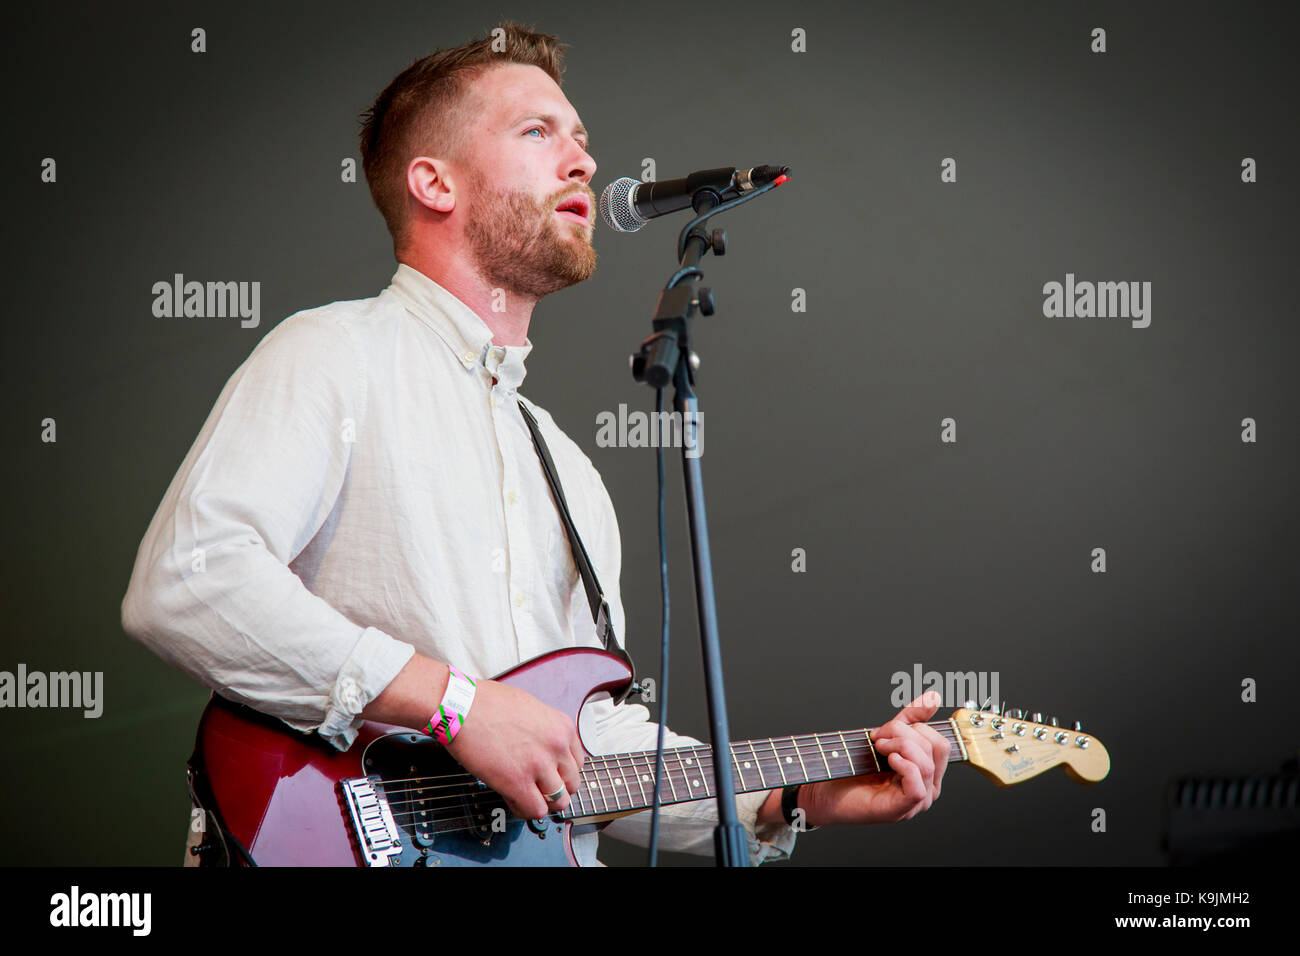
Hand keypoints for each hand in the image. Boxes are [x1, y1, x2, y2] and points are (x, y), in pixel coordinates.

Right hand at [443, 678, 585, 819]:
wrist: (462, 707)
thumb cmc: (487, 703)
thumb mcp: (531, 708)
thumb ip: (545, 729)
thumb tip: (545, 747)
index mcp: (561, 727)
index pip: (577, 763)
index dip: (562, 772)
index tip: (552, 776)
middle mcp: (556, 746)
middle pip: (571, 784)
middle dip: (556, 789)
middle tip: (540, 789)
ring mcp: (539, 765)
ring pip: (558, 801)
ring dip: (543, 802)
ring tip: (527, 796)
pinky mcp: (517, 782)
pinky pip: (535, 810)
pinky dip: (527, 810)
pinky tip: (514, 800)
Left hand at [796, 691, 949, 825]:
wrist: (825, 791)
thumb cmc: (853, 767)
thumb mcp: (886, 735)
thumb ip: (910, 718)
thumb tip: (934, 697)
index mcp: (928, 773)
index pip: (941, 742)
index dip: (914, 727)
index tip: (885, 731)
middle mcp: (928, 789)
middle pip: (935, 748)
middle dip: (903, 733)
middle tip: (878, 739)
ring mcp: (917, 802)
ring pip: (926, 763)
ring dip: (898, 746)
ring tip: (878, 749)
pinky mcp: (901, 810)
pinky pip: (917, 784)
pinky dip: (902, 765)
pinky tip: (887, 761)